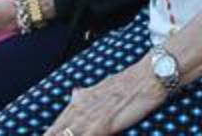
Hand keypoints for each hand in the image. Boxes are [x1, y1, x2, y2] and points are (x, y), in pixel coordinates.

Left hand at [46, 58, 166, 135]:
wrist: (152, 72)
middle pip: (60, 127)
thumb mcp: (106, 85)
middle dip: (49, 134)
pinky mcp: (108, 120)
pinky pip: (90, 133)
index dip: (50, 130)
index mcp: (86, 98)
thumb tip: (74, 94)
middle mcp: (86, 105)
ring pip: (70, 131)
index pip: (61, 118)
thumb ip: (88, 93)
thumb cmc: (133, 80)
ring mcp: (96, 113)